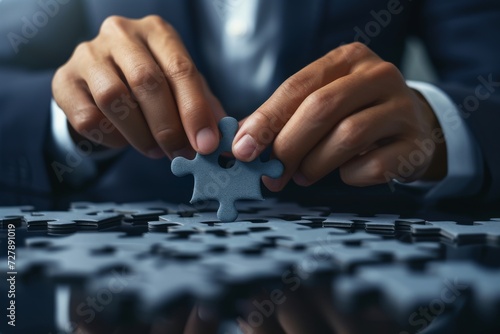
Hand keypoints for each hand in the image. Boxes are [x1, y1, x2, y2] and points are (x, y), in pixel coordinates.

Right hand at [52, 15, 224, 159]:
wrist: (103, 79)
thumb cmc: (152, 83)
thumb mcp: (182, 87)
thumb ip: (202, 107)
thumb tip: (221, 140)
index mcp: (157, 31)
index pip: (180, 69)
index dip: (195, 111)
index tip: (206, 144)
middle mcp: (120, 34)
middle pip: (146, 82)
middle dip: (168, 127)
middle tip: (181, 154)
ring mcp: (87, 54)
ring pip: (113, 98)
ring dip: (140, 134)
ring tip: (156, 150)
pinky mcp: (64, 80)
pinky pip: (88, 117)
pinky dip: (112, 138)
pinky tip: (125, 140)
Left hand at [232, 42, 446, 190]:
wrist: (413, 125)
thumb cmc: (355, 114)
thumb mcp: (321, 104)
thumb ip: (285, 118)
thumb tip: (242, 143)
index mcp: (348, 59)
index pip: (298, 86)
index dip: (266, 119)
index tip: (242, 148)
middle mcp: (378, 75)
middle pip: (322, 108)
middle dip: (288, 146)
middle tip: (270, 174)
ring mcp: (402, 107)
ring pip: (348, 136)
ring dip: (315, 164)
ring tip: (302, 176)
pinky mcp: (416, 142)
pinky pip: (374, 165)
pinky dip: (351, 175)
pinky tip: (345, 173)